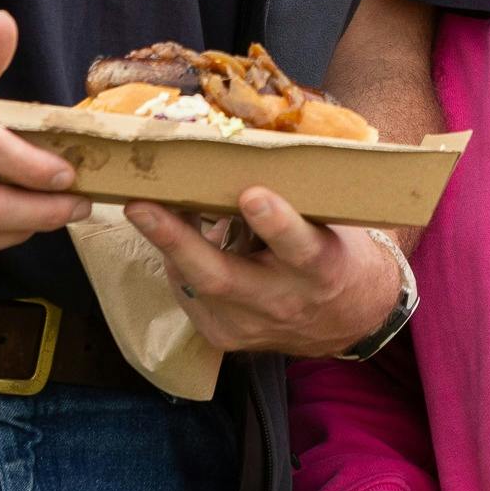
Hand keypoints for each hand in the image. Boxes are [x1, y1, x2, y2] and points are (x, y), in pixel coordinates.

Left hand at [125, 189, 402, 357]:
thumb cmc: (338, 254)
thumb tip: (247, 153)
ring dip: (166, 245)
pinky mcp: (226, 337)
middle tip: (140, 205)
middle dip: (177, 240)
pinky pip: (189, 295)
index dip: (276, 223)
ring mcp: (249, 326)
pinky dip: (177, 262)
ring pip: (195, 287)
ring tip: (142, 208)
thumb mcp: (332, 226)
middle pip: (221, 277)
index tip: (253, 195)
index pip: (300, 248)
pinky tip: (170, 236)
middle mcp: (284, 303)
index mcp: (321, 269)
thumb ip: (297, 202)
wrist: (349, 320)